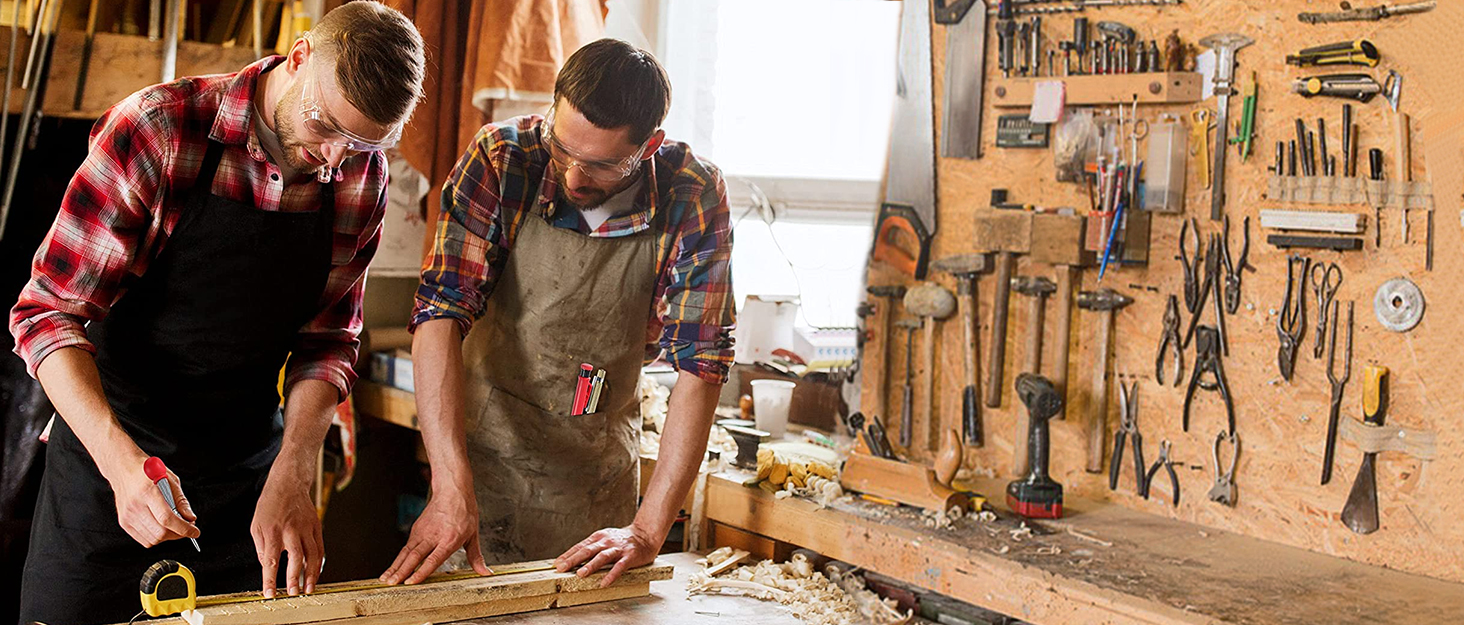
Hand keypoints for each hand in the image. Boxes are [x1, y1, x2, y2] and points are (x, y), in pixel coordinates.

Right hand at [105, 456, 199, 547]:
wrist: (123, 469)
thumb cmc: (147, 472)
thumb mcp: (170, 480)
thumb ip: (181, 501)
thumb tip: (190, 518)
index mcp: (148, 492)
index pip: (167, 519)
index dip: (184, 529)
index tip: (195, 531)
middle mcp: (135, 506)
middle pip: (160, 533)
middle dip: (179, 534)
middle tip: (187, 527)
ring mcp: (128, 516)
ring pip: (153, 539)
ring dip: (169, 537)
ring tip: (175, 526)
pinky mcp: (124, 522)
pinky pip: (144, 540)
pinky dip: (157, 538)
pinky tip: (162, 528)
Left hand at [251, 478, 323, 597]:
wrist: (288, 484)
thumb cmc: (270, 504)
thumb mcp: (256, 526)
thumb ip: (261, 548)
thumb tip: (268, 565)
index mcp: (272, 531)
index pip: (271, 560)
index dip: (270, 579)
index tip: (270, 593)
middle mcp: (291, 529)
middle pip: (295, 558)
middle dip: (295, 578)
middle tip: (294, 592)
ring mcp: (306, 527)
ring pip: (312, 554)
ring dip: (311, 574)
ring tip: (308, 588)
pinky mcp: (316, 526)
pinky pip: (320, 547)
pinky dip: (318, 562)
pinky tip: (315, 572)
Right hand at [380, 482, 488, 583]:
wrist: (453, 490)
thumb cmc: (465, 512)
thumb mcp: (474, 535)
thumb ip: (476, 557)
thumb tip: (485, 573)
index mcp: (450, 539)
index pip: (433, 559)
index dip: (421, 571)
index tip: (410, 582)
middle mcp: (434, 536)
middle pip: (415, 556)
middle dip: (401, 571)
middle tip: (392, 584)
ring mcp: (423, 532)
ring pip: (406, 552)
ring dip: (395, 567)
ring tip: (385, 580)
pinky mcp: (416, 529)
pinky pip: (405, 547)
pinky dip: (397, 559)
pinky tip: (392, 569)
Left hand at [554, 525, 658, 587]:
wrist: (644, 535)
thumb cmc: (621, 540)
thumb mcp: (604, 539)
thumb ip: (591, 548)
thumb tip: (573, 559)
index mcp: (598, 537)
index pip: (580, 546)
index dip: (568, 554)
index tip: (557, 564)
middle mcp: (606, 542)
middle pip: (588, 550)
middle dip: (573, 559)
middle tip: (562, 568)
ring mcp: (618, 549)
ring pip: (602, 557)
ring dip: (591, 565)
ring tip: (580, 574)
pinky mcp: (629, 556)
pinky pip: (619, 567)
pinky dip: (611, 575)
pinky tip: (604, 583)